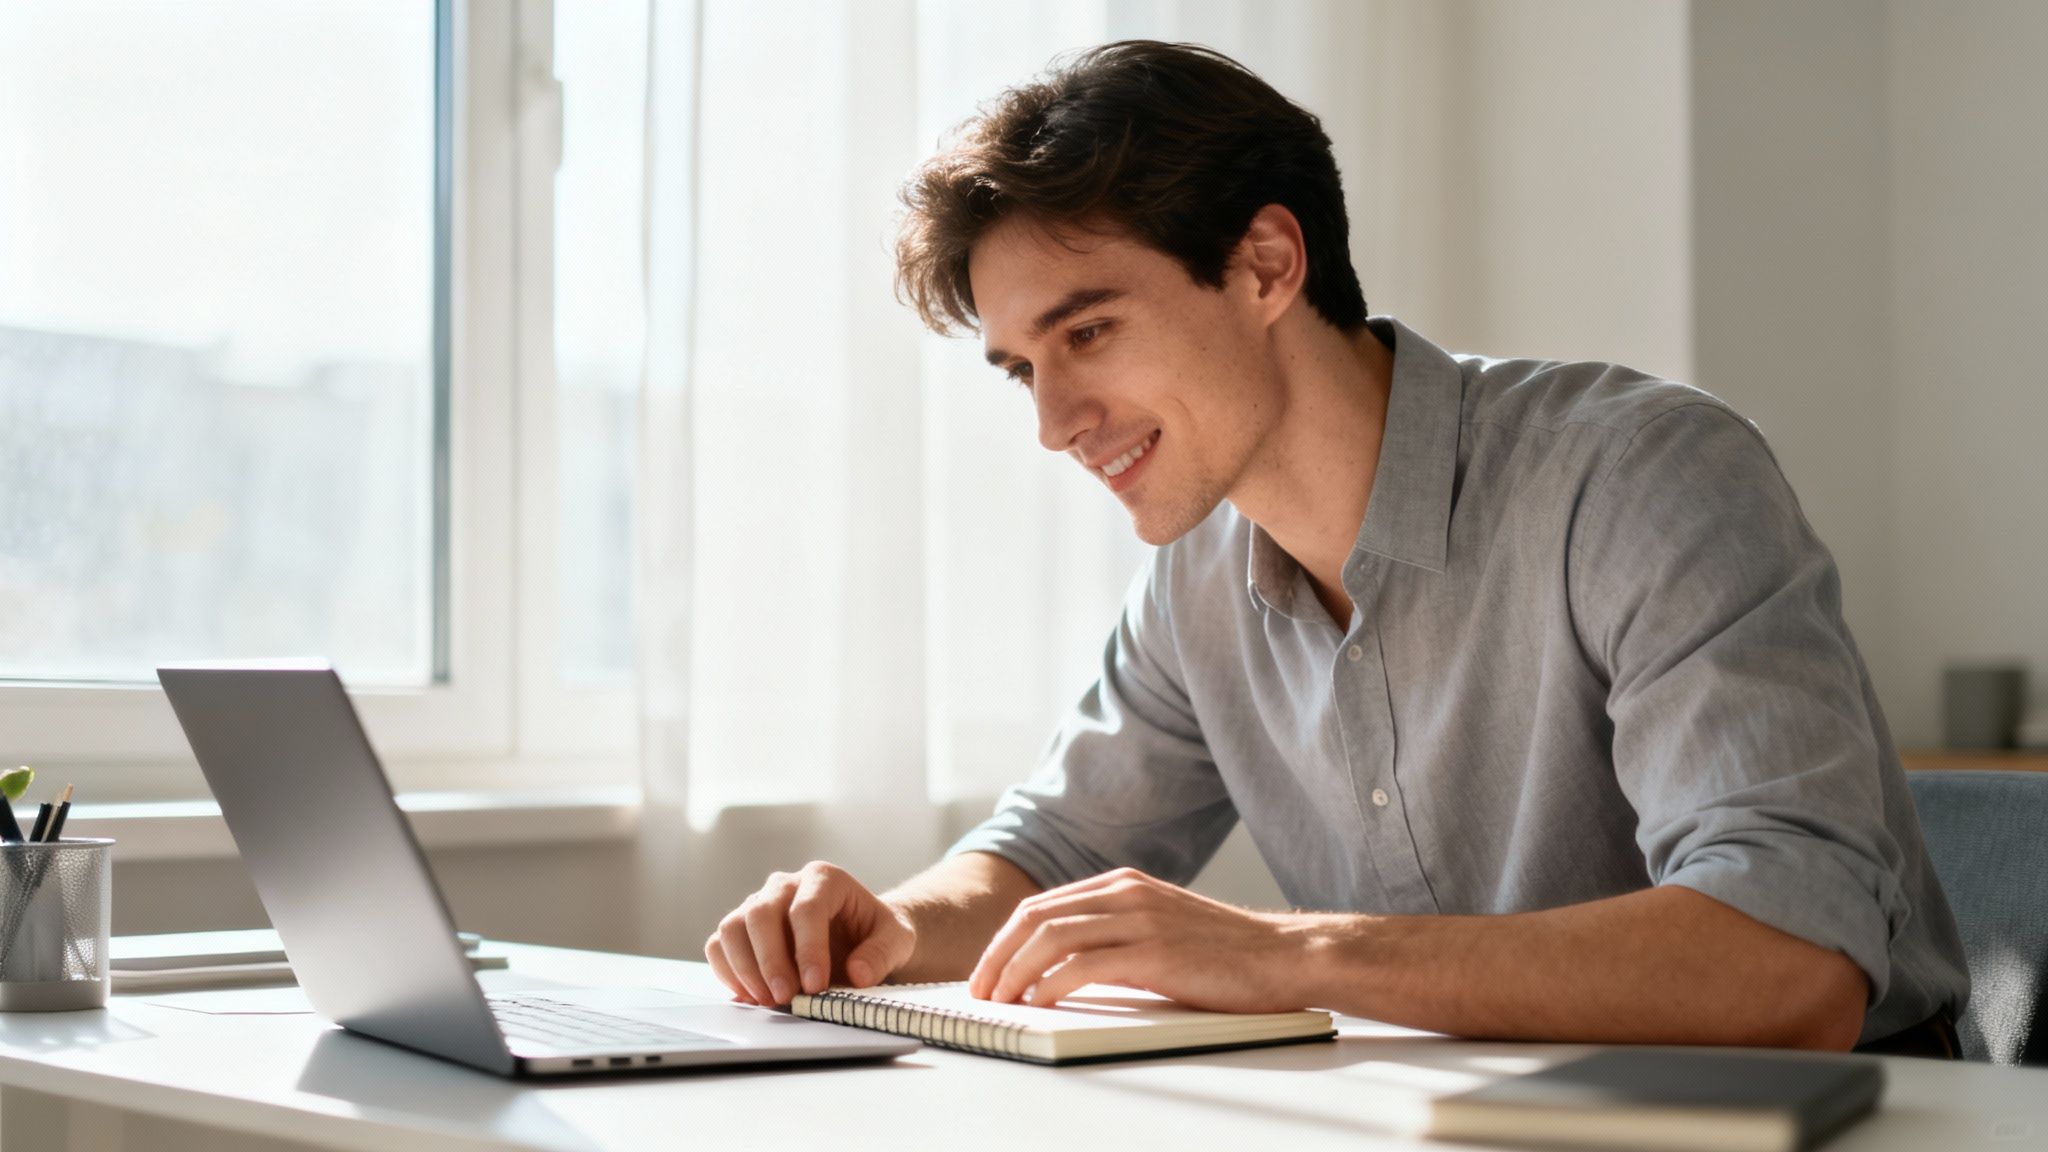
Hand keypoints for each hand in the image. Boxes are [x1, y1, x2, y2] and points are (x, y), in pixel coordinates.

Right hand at [704, 861, 916, 1005]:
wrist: (860, 937)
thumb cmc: (876, 933)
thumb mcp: (896, 939)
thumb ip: (882, 953)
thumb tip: (857, 974)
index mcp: (824, 878)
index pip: (807, 908)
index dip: (808, 949)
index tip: (815, 986)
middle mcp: (785, 885)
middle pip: (761, 913)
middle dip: (771, 961)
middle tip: (785, 998)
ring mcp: (759, 903)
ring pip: (733, 927)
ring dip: (745, 968)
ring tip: (768, 1001)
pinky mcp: (742, 928)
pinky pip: (719, 945)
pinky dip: (728, 972)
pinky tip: (751, 996)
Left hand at [967, 867, 1315, 1012]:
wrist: (1284, 955)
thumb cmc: (1226, 953)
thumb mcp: (1160, 929)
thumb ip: (1116, 936)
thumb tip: (1064, 969)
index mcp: (1122, 884)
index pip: (1042, 906)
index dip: (1005, 940)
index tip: (988, 971)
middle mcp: (1125, 893)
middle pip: (1035, 917)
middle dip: (997, 955)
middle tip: (981, 989)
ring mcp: (1139, 919)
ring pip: (1051, 937)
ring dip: (1015, 971)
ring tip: (1001, 1000)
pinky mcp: (1154, 951)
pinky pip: (1084, 965)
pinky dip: (1051, 984)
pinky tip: (1039, 1003)